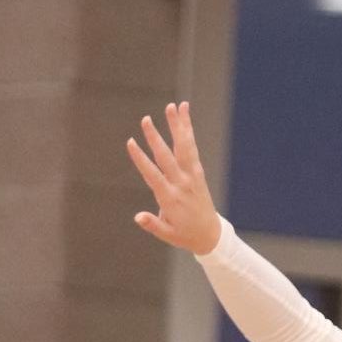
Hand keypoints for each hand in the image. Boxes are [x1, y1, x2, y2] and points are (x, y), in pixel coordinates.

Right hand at [127, 101, 221, 254]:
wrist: (211, 235)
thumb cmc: (185, 235)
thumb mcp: (167, 235)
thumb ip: (153, 224)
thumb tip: (137, 217)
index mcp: (170, 199)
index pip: (153, 175)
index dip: (141, 159)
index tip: (131, 143)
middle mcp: (181, 184)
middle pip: (167, 157)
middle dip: (156, 138)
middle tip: (146, 119)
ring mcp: (191, 176)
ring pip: (183, 147)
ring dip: (177, 126)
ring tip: (171, 106)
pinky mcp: (198, 171)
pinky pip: (192, 148)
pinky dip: (188, 130)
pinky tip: (184, 113)